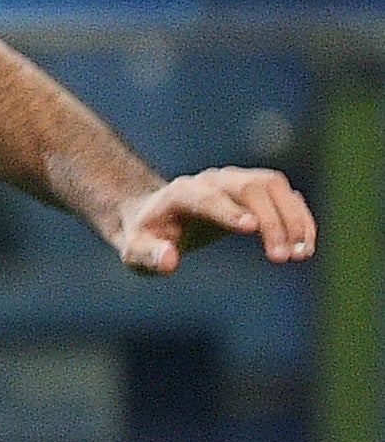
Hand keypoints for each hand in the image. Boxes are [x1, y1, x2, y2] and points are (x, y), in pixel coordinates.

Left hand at [111, 165, 316, 273]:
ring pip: (273, 186)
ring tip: (301, 254)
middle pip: (249, 188)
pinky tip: (306, 245)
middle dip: (270, 221)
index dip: (228, 211)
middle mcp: (212, 180)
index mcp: (180, 193)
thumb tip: (168, 260)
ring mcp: (236, 180)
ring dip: (292, 218)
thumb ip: (148, 254)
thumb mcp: (135, 250)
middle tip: (281, 257)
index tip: (251, 229)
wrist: (157, 213)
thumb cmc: (146, 235)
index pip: (207, 197)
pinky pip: (286, 194)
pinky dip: (300, 217)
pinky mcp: (256, 189)